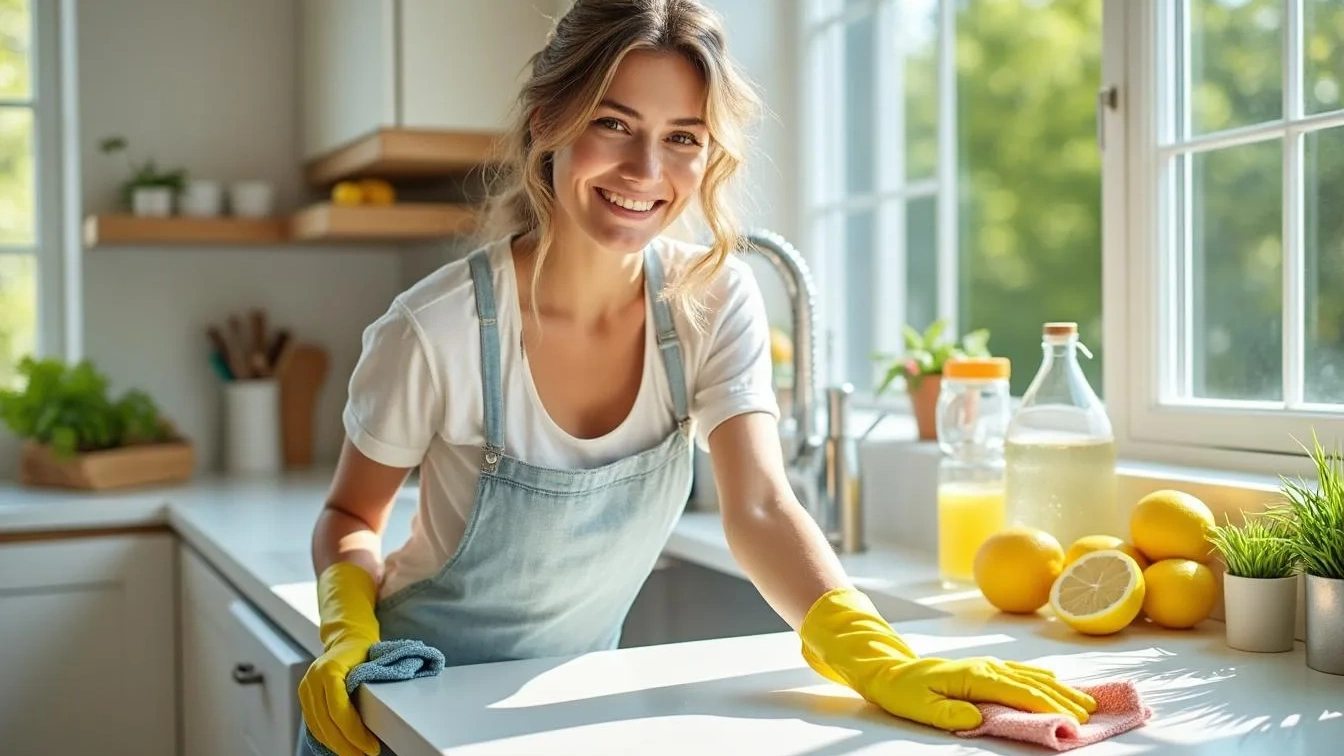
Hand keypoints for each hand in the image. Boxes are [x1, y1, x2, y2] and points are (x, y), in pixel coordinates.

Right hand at [298, 562, 382, 755]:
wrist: (348, 638)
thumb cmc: (366, 652)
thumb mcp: (375, 664)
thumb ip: (379, 683)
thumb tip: (397, 710)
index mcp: (329, 670)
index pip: (339, 709)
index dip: (353, 732)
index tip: (370, 746)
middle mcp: (312, 679)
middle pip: (327, 722)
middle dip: (347, 744)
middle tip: (366, 755)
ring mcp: (305, 688)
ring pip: (318, 726)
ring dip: (337, 745)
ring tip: (356, 754)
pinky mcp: (305, 696)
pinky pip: (314, 724)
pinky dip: (328, 738)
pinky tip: (342, 747)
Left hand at [798, 587, 1096, 731]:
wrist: (886, 669)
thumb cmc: (901, 691)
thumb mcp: (919, 707)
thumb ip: (949, 714)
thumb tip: (977, 719)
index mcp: (972, 677)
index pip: (1016, 692)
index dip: (1046, 706)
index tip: (1070, 719)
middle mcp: (983, 667)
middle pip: (1031, 683)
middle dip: (1062, 698)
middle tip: (1090, 715)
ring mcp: (984, 665)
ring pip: (1029, 676)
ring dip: (1058, 688)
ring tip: (1085, 701)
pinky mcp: (983, 669)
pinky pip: (1019, 673)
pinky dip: (1042, 679)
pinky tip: (1055, 684)